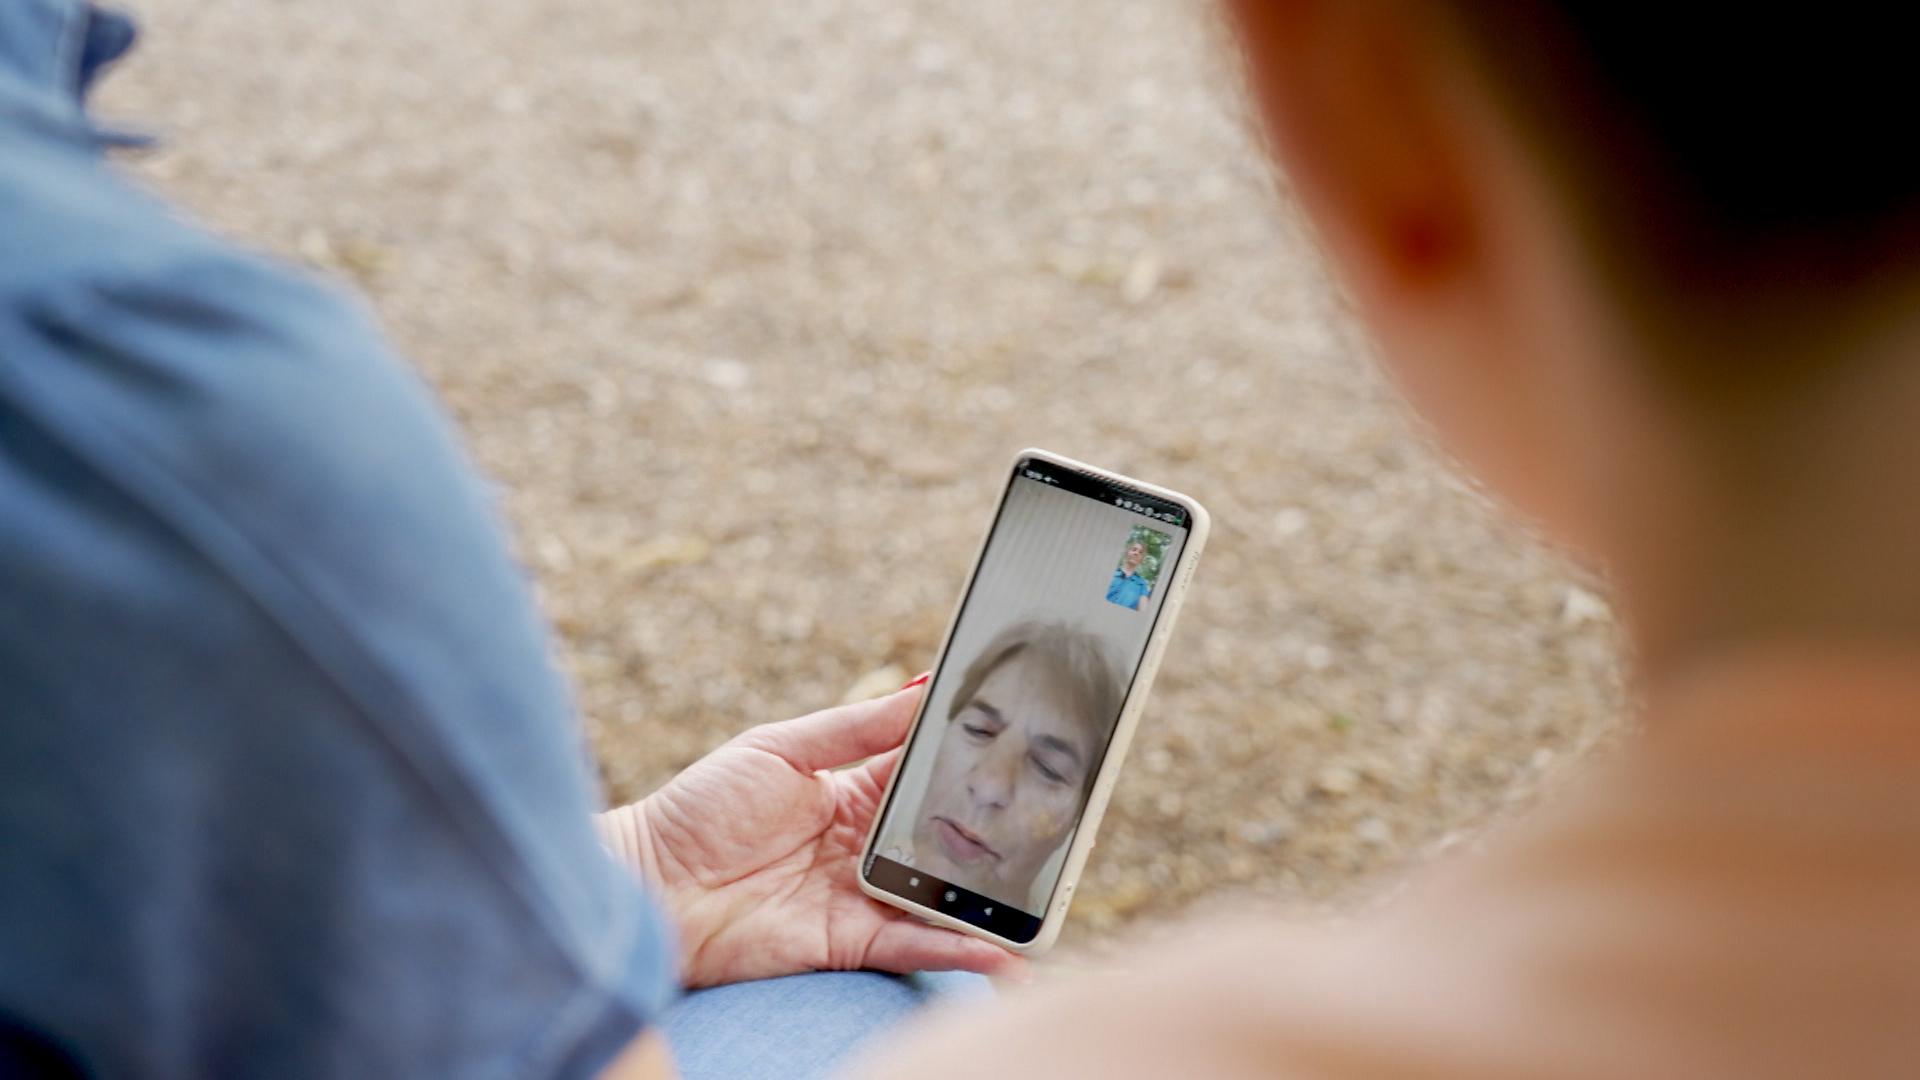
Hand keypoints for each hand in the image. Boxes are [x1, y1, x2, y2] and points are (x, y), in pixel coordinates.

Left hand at [596, 683, 1027, 987]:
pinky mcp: (849, 942)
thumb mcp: (781, 746)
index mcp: (855, 790)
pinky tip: (1000, 953)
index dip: (975, 764)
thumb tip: (924, 686)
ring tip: (1048, 902)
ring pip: (942, 896)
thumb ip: (858, 726)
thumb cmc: (701, 808)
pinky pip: (912, 946)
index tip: (1031, 747)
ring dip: (992, 901)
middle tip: (1058, 829)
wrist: (649, 884)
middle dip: (1000, 837)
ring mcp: (862, 896)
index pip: (929, 774)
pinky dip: (956, 949)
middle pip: (949, 838)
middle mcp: (868, 846)